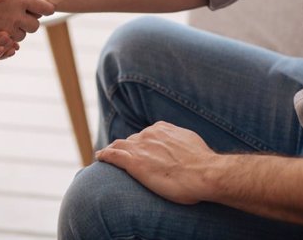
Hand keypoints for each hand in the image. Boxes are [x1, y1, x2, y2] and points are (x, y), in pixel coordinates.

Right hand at [0, 0, 54, 40]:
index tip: (47, 8)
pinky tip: (3, 32)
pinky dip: (8, 39)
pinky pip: (8, 43)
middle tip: (28, 16)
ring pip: (22, 35)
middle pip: (35, 24)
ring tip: (13, 24)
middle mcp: (17, 16)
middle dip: (32, 21)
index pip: (45, 7)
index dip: (46, 7)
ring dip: (20, 30)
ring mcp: (7, 29)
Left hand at [95, 121, 217, 204]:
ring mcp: (139, 147)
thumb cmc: (203, 163)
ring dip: (112, 150)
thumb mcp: (191, 143)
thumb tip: (181, 147)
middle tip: (124, 157)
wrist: (204, 173)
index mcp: (162, 129)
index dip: (141, 143)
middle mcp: (148, 134)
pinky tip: (99, 157)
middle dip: (128, 148)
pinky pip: (112, 155)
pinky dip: (104, 155)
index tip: (139, 149)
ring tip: (106, 155)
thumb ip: (180, 142)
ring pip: (119, 146)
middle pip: (131, 140)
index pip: (146, 135)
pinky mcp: (133, 162)